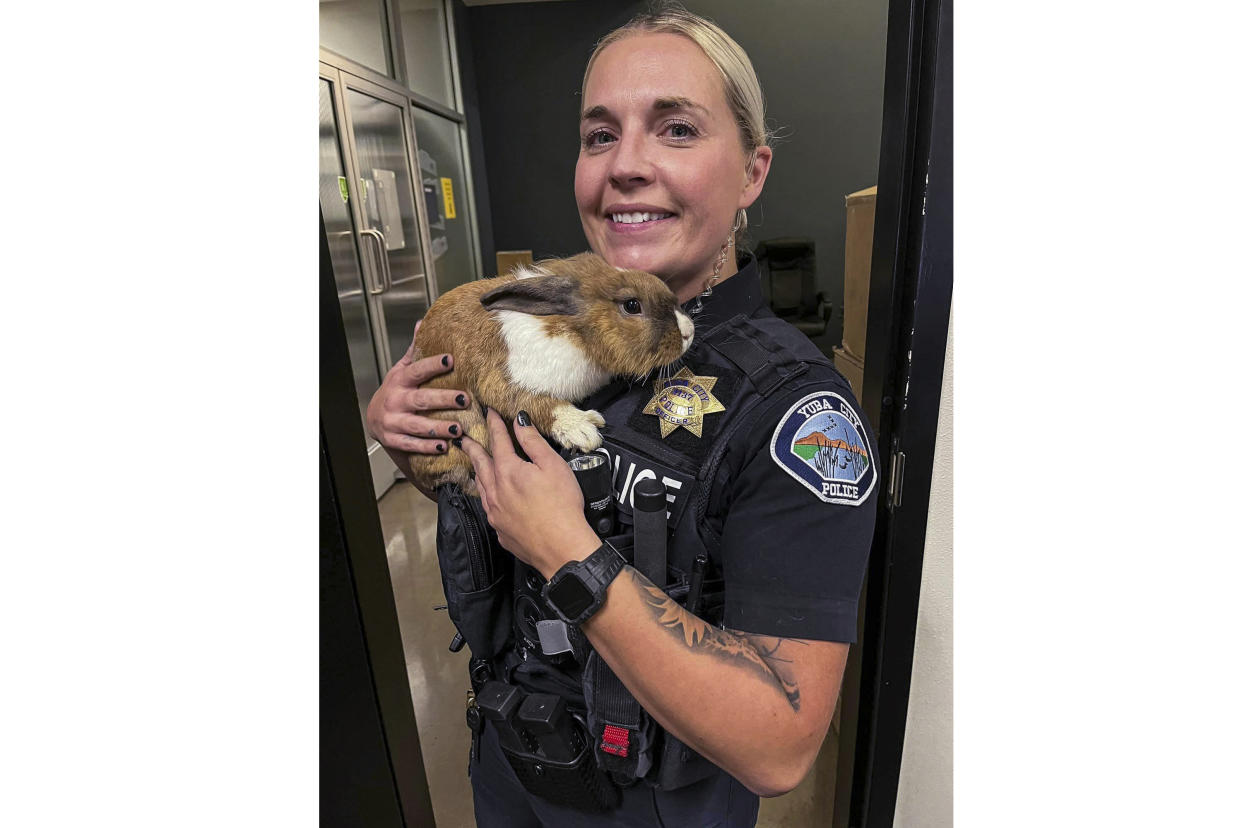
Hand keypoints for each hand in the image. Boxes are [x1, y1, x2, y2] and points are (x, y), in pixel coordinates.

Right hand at [366, 322, 471, 455]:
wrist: (374, 419)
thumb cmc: (395, 391)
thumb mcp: (401, 370)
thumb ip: (414, 351)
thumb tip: (423, 323)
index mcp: (400, 381)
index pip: (417, 370)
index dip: (432, 365)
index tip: (450, 360)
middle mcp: (396, 401)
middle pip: (421, 400)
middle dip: (443, 400)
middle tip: (465, 399)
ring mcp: (394, 422)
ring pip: (418, 425)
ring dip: (438, 427)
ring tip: (458, 428)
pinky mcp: (395, 440)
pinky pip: (412, 445)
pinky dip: (427, 447)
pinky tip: (443, 446)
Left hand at [458, 408, 599, 578]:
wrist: (561, 548)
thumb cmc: (562, 505)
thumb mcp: (552, 465)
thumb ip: (533, 442)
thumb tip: (519, 422)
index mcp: (508, 471)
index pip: (498, 440)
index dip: (494, 424)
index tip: (488, 411)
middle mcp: (495, 491)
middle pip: (480, 463)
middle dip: (473, 447)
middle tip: (464, 437)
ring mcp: (495, 513)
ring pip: (480, 486)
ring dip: (476, 471)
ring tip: (473, 463)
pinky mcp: (500, 530)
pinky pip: (488, 507)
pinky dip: (485, 495)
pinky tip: (489, 496)